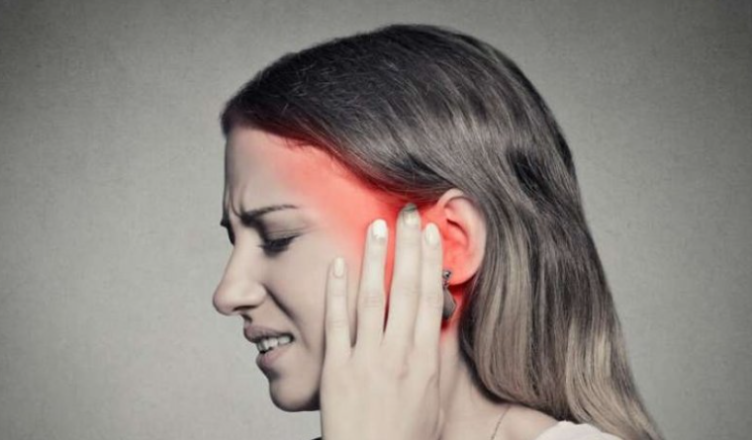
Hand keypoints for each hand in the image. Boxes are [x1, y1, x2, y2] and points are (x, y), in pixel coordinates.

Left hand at [319, 203, 445, 439]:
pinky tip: (336, 265)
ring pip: (373, 300)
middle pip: (405, 292)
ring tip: (378, 228)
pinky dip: (336, 293)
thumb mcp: (434, 400)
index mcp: (424, 361)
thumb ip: (436, 360)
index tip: (431, 235)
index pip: (429, 301)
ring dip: (375, 261)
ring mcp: (366, 360)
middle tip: (410, 215)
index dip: (430, 264)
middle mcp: (398, 355)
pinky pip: (336, 324)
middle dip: (408, 250)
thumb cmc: (406, 438)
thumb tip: (440, 324)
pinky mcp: (337, 369)